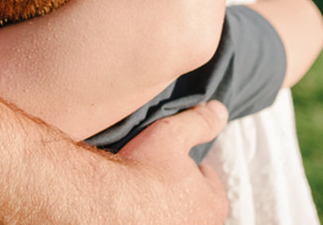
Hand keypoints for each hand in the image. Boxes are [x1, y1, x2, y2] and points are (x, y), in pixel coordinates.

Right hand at [116, 100, 229, 223]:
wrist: (104, 202)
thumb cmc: (140, 172)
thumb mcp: (173, 133)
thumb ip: (199, 122)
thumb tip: (218, 110)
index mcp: (213, 205)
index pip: (208, 178)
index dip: (187, 163)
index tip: (170, 159)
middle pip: (192, 201)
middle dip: (177, 188)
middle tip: (155, 175)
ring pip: (173, 216)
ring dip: (162, 206)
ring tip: (141, 191)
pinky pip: (151, 222)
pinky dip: (145, 217)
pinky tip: (131, 206)